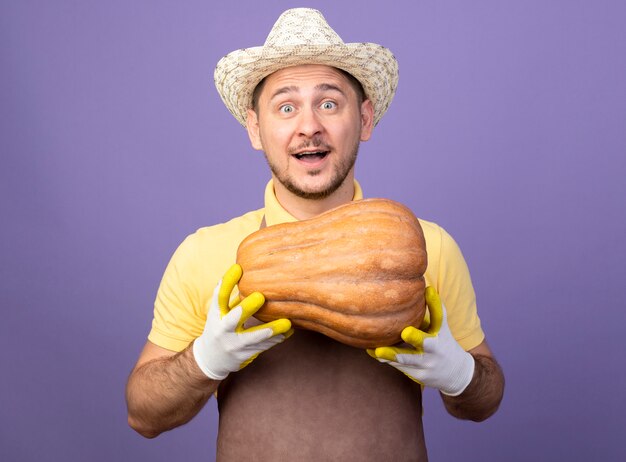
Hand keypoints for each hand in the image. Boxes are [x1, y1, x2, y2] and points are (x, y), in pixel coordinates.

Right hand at [192, 264, 292, 379]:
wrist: (211, 358)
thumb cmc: (221, 326)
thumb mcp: (220, 310)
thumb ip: (230, 294)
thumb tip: (245, 266)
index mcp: (217, 313)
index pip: (220, 296)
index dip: (227, 281)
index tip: (237, 267)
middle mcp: (223, 328)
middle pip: (234, 318)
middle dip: (246, 308)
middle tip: (260, 296)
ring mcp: (233, 343)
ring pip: (253, 337)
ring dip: (270, 330)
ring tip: (287, 323)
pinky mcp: (244, 355)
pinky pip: (263, 347)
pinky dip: (277, 339)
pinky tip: (290, 331)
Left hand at [367, 287, 474, 395]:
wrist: (455, 374)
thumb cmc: (442, 341)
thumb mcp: (441, 326)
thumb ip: (432, 308)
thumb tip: (423, 286)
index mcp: (441, 333)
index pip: (439, 317)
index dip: (435, 304)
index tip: (428, 291)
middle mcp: (436, 349)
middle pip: (426, 343)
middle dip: (416, 338)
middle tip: (405, 332)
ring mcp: (428, 364)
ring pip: (408, 359)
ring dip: (392, 355)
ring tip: (377, 350)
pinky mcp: (419, 375)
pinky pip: (400, 367)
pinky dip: (387, 360)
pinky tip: (373, 352)